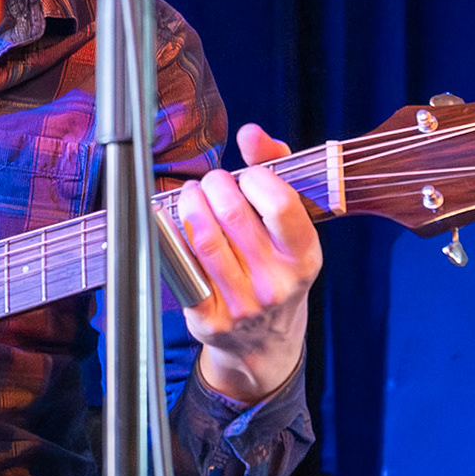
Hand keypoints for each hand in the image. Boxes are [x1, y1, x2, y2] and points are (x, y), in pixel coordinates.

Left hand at [173, 124, 322, 403]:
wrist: (265, 342)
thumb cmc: (276, 269)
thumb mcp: (292, 227)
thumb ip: (277, 170)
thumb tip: (252, 133)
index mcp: (304, 257)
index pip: (280, 203)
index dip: (255, 178)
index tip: (246, 177)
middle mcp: (277, 283)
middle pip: (233, 214)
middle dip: (214, 184)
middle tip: (210, 182)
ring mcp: (242, 304)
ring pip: (204, 237)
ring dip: (190, 204)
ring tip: (191, 196)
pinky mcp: (209, 318)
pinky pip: (182, 267)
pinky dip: (170, 237)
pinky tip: (171, 223)